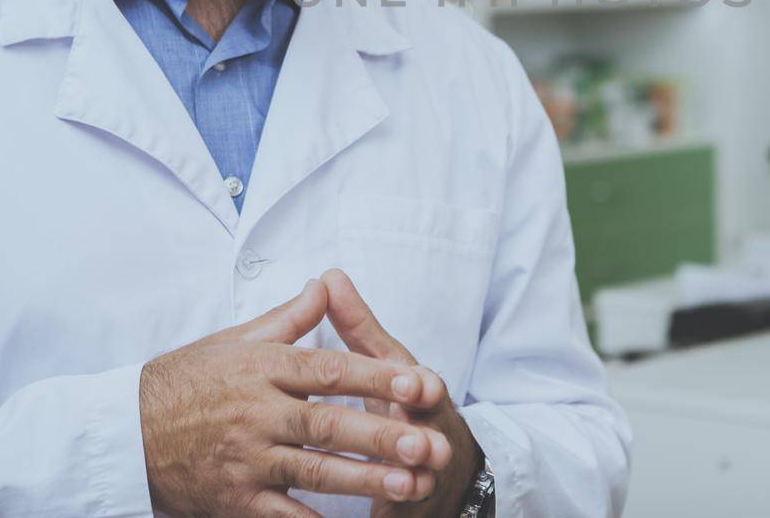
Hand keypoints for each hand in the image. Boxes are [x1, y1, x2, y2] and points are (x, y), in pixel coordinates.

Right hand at [139, 279, 455, 517]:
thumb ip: (287, 320)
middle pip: (329, 424)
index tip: (420, 384)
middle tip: (429, 442)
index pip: (330, 370)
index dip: (377, 378)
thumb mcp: (233, 341)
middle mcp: (256, 413)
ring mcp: (245, 460)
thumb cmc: (183, 382)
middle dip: (383, 435)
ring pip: (315, 471)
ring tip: (412, 484)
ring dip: (366, 480)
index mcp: (261, 368)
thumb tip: (327, 284)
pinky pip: (282, 516)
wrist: (122, 434)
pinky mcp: (233, 500)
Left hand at [321, 270, 484, 517]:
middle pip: (430, 436)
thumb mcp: (386, 364)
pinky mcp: (412, 505)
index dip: (420, 384)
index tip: (417, 382)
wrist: (440, 465)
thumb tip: (329, 277)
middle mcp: (429, 433)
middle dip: (423, 440)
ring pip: (422, 479)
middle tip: (418, 445)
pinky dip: (394, 513)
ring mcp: (426, 473)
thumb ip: (358, 327)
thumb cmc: (405, 404)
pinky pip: (404, 511)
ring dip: (414, 482)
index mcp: (419, 394)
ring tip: (407, 487)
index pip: (424, 385)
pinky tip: (381, 517)